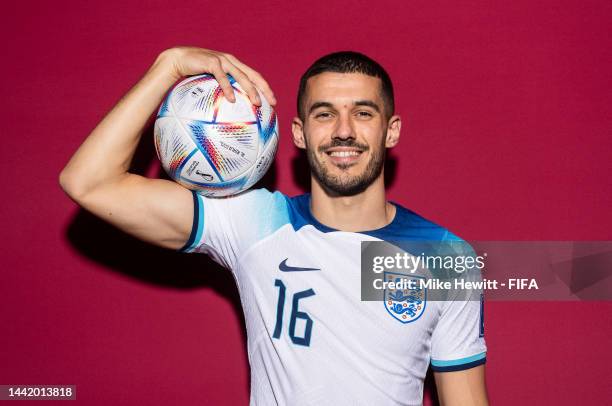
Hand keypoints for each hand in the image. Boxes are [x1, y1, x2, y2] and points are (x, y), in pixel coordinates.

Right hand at [158, 46, 275, 105]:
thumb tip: (229, 112)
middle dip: (264, 89)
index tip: (273, 102)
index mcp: (234, 65)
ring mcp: (222, 60)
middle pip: (252, 75)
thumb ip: (221, 91)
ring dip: (250, 90)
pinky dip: (228, 88)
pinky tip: (232, 100)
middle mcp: (231, 61)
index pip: (254, 76)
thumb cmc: (194, 74)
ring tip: (256, 103)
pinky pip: (222, 77)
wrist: (178, 59)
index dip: (265, 87)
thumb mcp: (211, 82)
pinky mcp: (212, 62)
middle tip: (271, 103)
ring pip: (241, 76)